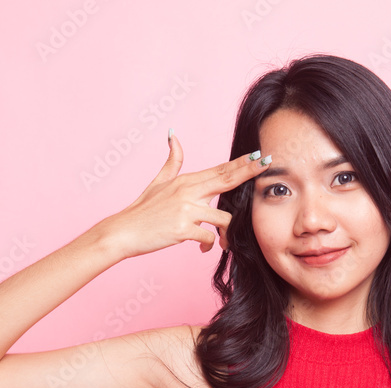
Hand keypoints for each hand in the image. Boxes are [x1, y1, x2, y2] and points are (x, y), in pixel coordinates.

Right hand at [96, 131, 269, 257]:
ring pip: (223, 218)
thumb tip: (173, 134)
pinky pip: (208, 238)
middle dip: (248, 172)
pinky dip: (208, 246)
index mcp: (186, 181)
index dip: (241, 163)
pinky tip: (202, 250)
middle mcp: (187, 192)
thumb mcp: (158, 181)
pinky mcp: (182, 229)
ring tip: (222, 242)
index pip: (220, 170)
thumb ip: (172, 160)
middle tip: (267, 164)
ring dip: (226, 233)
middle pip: (226, 180)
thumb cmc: (142, 210)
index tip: (259, 156)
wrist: (123, 232)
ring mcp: (185, 210)